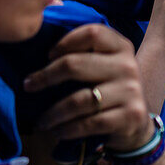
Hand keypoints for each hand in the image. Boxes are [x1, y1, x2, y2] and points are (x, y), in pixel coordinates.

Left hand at [23, 24, 154, 152]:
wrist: (136, 124)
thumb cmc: (107, 90)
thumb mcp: (102, 67)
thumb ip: (81, 56)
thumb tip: (34, 53)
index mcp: (120, 47)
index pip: (92, 33)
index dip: (66, 42)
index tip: (48, 55)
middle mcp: (128, 66)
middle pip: (75, 65)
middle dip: (45, 77)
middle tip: (28, 86)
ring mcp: (131, 91)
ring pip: (79, 100)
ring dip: (53, 113)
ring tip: (41, 121)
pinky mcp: (131, 116)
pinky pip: (89, 123)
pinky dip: (68, 129)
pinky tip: (58, 131)